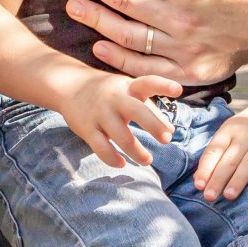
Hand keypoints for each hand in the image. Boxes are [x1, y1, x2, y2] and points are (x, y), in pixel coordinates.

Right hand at [60, 72, 182, 166]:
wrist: (69, 86)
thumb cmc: (108, 91)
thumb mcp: (128, 91)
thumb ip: (149, 108)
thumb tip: (170, 130)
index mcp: (128, 87)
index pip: (148, 82)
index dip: (163, 85)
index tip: (178, 90)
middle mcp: (115, 98)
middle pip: (136, 111)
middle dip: (153, 125)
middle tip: (167, 139)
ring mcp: (100, 113)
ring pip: (121, 136)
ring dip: (136, 151)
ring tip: (147, 160)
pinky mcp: (86, 128)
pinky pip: (101, 147)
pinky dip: (112, 158)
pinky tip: (122, 163)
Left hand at [192, 105, 247, 200]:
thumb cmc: (247, 130)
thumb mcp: (229, 134)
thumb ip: (215, 155)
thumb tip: (199, 180)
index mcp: (229, 130)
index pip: (215, 150)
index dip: (206, 168)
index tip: (199, 186)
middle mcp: (246, 134)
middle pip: (230, 159)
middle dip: (219, 179)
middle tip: (210, 197)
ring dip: (238, 179)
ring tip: (228, 195)